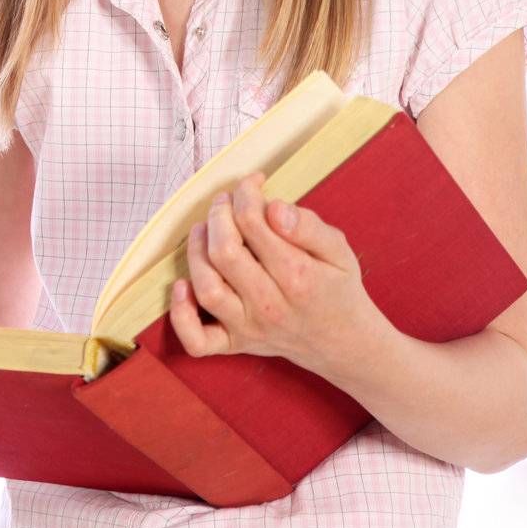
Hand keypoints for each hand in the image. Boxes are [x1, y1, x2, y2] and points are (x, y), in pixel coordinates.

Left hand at [168, 171, 377, 374]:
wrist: (345, 343)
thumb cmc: (338, 288)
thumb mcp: (338, 250)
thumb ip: (308, 226)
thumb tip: (273, 208)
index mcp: (298, 276)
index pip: (253, 223)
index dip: (245, 193)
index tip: (251, 183)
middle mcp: (269, 305)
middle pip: (224, 252)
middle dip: (218, 215)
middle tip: (225, 201)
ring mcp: (249, 328)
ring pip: (207, 288)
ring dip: (195, 251)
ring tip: (203, 229)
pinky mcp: (235, 344)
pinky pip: (197, 340)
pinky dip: (181, 316)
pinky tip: (182, 286)